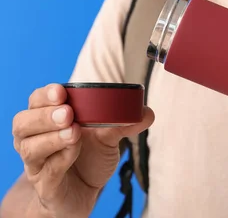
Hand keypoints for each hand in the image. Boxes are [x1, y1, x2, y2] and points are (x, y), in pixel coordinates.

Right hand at [12, 83, 153, 216]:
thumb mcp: (108, 137)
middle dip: (45, 116)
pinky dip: (60, 160)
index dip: (45, 95)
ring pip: (30, 147)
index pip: (37, 101)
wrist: (84, 193)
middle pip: (23, 123)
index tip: (61, 92)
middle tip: (69, 114)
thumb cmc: (89, 158)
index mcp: (48, 120)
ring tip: (74, 133)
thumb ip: (124, 123)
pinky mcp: (46, 186)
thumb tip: (146, 112)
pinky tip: (74, 153)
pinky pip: (47, 171)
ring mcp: (37, 164)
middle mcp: (35, 139)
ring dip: (53, 138)